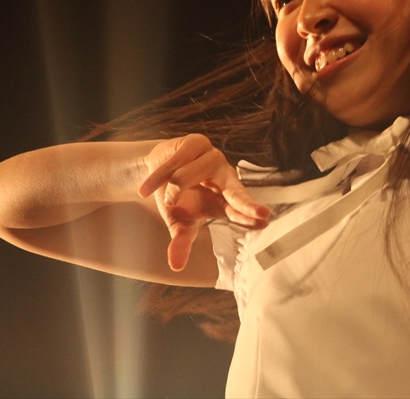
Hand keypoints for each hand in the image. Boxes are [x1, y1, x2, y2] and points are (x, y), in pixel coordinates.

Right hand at [138, 134, 270, 270]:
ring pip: (184, 179)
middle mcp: (224, 177)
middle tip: (262, 213)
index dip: (250, 216)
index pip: (239, 210)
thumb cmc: (175, 197)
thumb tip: (176, 266)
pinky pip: (172, 165)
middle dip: (247, 204)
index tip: (264, 222)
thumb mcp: (178, 221)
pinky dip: (155, 180)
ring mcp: (213, 157)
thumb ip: (181, 241)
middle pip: (236, 191)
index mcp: (224, 199)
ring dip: (170, 191)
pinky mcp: (198, 142)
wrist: (157, 167)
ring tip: (165, 196)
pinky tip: (145, 190)